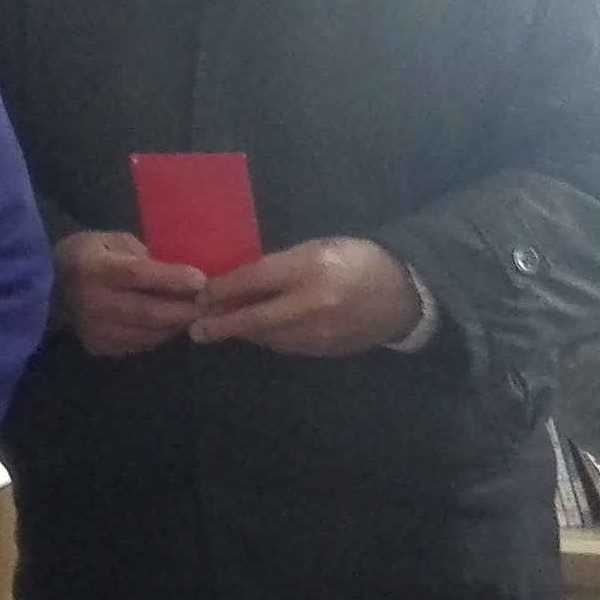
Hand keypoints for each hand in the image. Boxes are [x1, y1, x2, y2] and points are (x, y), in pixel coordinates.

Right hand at [55, 230, 205, 358]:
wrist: (50, 288)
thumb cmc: (89, 255)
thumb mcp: (113, 240)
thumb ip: (145, 255)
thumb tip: (183, 270)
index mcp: (93, 268)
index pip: (135, 276)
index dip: (170, 279)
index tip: (201, 280)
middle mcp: (92, 302)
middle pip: (146, 311)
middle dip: (184, 310)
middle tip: (214, 305)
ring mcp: (94, 329)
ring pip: (148, 333)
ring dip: (178, 325)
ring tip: (203, 315)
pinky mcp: (100, 347)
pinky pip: (141, 344)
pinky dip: (163, 335)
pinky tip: (176, 324)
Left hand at [191, 237, 421, 357]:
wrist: (404, 293)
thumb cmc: (357, 260)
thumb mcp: (319, 249)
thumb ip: (280, 266)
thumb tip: (241, 281)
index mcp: (310, 267)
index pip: (254, 279)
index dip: (223, 288)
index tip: (201, 294)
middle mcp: (312, 302)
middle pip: (255, 318)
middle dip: (222, 324)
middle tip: (196, 329)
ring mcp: (319, 331)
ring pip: (268, 336)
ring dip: (244, 333)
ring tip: (220, 329)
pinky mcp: (325, 350)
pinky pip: (287, 346)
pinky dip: (268, 338)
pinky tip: (258, 332)